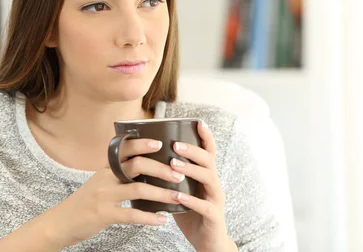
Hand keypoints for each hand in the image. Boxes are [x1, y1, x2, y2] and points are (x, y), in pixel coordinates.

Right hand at [41, 138, 183, 248]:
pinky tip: (162, 219)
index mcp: (106, 168)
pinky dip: (149, 217)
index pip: (125, 148)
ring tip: (177, 196)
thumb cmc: (85, 201)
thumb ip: (118, 173)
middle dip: (161, 168)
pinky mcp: (104, 214)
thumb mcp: (100, 181)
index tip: (160, 143)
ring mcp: (104, 196)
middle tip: (178, 173)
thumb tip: (145, 167)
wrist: (61, 222)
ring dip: (161, 193)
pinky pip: (131, 214)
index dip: (142, 144)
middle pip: (136, 165)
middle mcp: (105, 178)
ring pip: (138, 189)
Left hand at [170, 121, 235, 250]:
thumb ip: (171, 178)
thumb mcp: (182, 191)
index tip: (198, 122)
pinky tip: (178, 195)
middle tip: (176, 144)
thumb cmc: (191, 214)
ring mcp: (216, 199)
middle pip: (209, 160)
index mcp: (206, 176)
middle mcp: (214, 184)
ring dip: (191, 169)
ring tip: (174, 164)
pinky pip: (204, 205)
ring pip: (209, 178)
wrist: (207, 242)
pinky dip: (191, 199)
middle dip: (193, 150)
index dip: (206, 137)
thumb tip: (146, 161)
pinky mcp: (213, 216)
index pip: (209, 152)